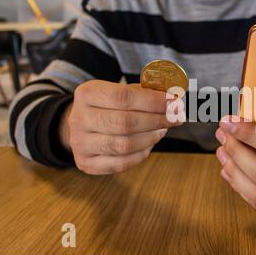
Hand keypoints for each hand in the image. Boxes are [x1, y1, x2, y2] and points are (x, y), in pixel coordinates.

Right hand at [60, 80, 181, 174]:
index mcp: (87, 94)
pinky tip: (149, 143)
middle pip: (125, 123)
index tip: (174, 102)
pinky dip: (141, 154)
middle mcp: (79, 119)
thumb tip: (174, 98)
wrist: (83, 126)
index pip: (123, 97)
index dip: (153, 101)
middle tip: (176, 117)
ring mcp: (80, 144)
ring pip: (124, 145)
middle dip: (157, 120)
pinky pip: (122, 163)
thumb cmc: (109, 106)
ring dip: (151, 137)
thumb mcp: (122, 91)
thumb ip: (146, 92)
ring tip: (162, 129)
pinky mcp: (86, 163)